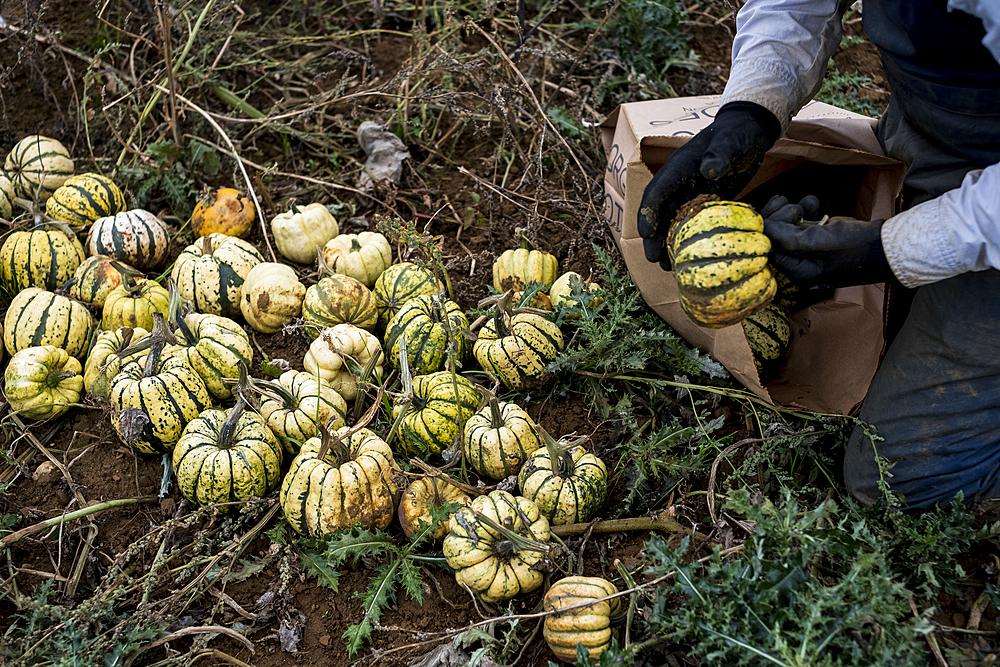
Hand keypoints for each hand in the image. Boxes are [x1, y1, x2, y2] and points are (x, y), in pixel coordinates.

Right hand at [637, 101, 780, 268]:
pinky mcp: (706, 203)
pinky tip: (691, 259)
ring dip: (669, 244)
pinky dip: (689, 242)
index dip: (648, 214)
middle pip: (660, 214)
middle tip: (655, 260)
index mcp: (678, 168)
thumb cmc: (738, 133)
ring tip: (668, 267)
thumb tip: (708, 170)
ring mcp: (692, 194)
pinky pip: (692, 225)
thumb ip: (719, 154)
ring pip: (674, 223)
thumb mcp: (730, 141)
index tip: (645, 234)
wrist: (749, 131)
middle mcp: (679, 184)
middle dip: (655, 238)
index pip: (657, 193)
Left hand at [762, 195, 892, 287]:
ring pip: (786, 227)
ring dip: (793, 209)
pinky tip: (814, 205)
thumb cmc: (856, 246)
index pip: (769, 247)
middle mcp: (799, 266)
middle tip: (793, 206)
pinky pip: (802, 225)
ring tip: (807, 205)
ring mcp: (809, 253)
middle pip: (775, 237)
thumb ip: (788, 238)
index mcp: (797, 272)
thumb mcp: (818, 242)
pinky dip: (805, 211)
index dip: (770, 226)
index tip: (781, 210)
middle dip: (780, 216)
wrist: (889, 246)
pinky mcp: (818, 241)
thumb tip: (762, 230)